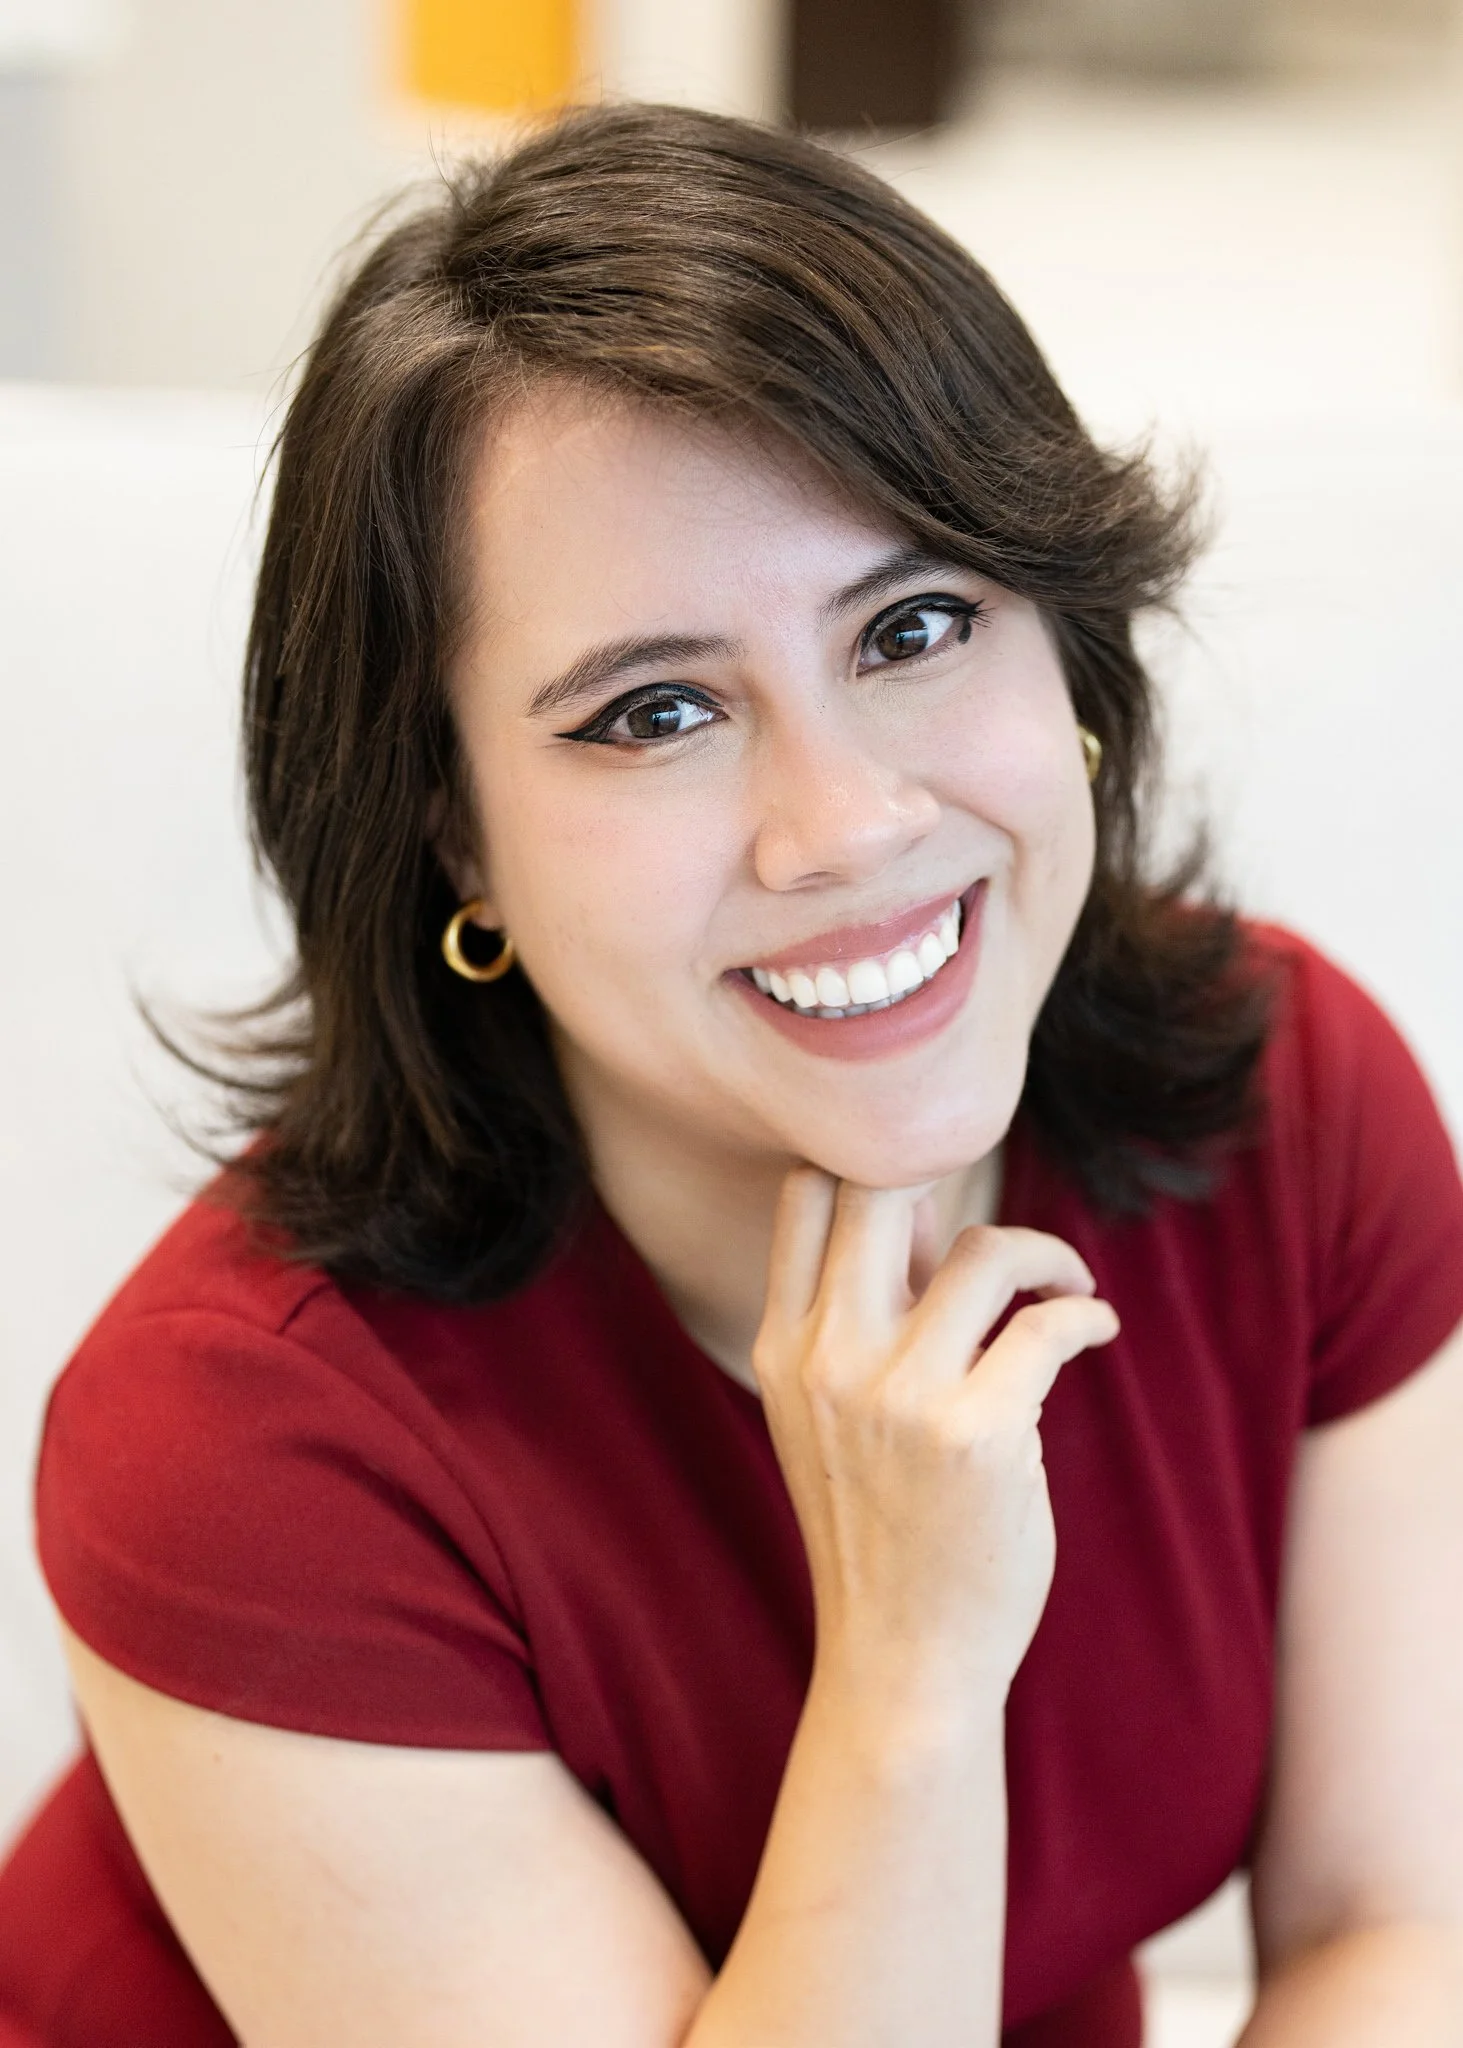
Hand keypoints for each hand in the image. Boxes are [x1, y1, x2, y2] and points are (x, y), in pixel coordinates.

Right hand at [753, 1170, 1119, 1703]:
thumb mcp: (835, 1414)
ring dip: (1046, 1258)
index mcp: (783, 1348)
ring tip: (1066, 1287)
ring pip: (986, 1253)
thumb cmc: (883, 1526)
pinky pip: (1048, 1327)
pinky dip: (1084, 1316)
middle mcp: (827, 1358)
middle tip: (998, 1224)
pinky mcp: (977, 1434)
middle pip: (880, 1188)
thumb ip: (871, 1313)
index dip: (874, 1165)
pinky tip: (1095, 1330)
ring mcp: (899, 1396)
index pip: (807, 1195)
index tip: (935, 1194)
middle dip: (951, 1177)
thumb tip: (923, 1207)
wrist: (903, 1660)